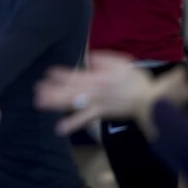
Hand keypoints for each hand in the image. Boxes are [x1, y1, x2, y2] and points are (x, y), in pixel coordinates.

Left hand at [35, 52, 155, 134]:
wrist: (150, 101)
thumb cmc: (137, 81)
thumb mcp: (123, 63)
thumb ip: (105, 60)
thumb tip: (90, 58)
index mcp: (99, 77)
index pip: (76, 75)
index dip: (61, 75)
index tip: (48, 73)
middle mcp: (95, 89)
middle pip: (69, 89)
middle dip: (52, 89)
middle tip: (37, 89)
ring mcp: (96, 102)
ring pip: (72, 102)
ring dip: (55, 102)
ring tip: (39, 102)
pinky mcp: (101, 113)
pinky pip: (84, 119)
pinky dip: (72, 124)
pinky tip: (59, 129)